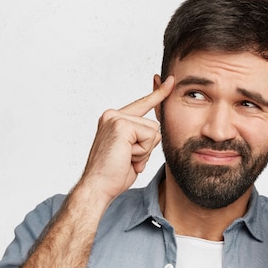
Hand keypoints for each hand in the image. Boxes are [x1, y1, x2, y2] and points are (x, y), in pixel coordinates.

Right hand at [79, 76, 174, 201]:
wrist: (98, 187)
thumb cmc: (113, 175)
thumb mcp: (132, 151)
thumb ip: (142, 137)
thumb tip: (156, 129)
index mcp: (113, 119)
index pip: (142, 104)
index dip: (158, 94)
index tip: (170, 80)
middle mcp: (112, 115)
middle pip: (153, 125)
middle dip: (147, 147)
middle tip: (127, 159)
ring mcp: (115, 118)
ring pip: (153, 131)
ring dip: (144, 151)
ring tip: (125, 159)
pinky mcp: (121, 125)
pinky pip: (149, 137)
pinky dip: (142, 152)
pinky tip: (126, 158)